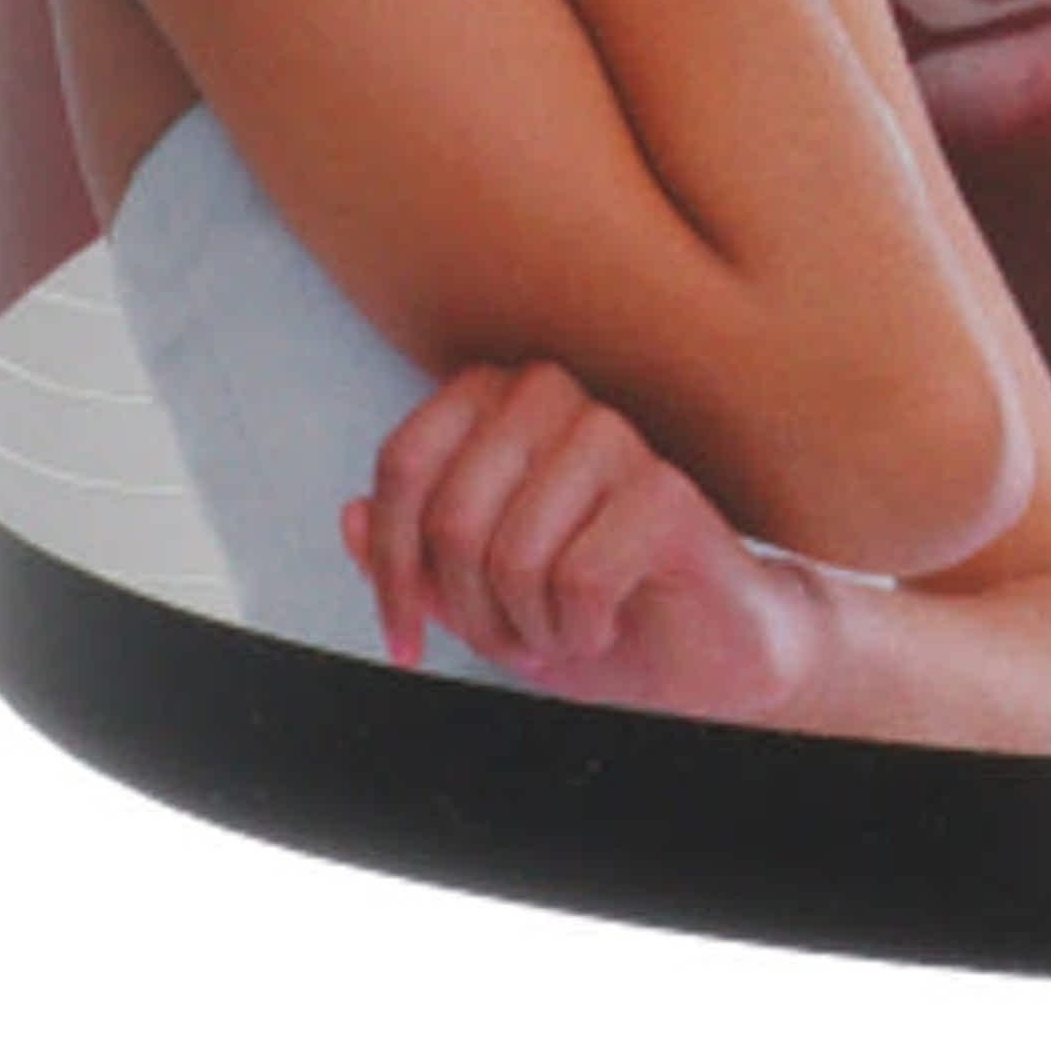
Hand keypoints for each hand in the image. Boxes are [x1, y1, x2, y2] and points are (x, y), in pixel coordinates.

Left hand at [346, 362, 825, 720]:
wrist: (702, 654)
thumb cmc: (592, 610)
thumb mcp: (477, 596)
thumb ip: (412, 556)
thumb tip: (348, 516)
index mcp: (499, 402)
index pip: (403, 462)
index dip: (390, 564)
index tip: (404, 638)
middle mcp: (554, 396)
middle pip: (452, 516)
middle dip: (468, 612)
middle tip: (509, 642)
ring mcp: (615, 436)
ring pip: (512, 552)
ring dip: (526, 626)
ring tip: (558, 631)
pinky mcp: (665, 492)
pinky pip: (576, 577)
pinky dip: (578, 630)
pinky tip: (603, 624)